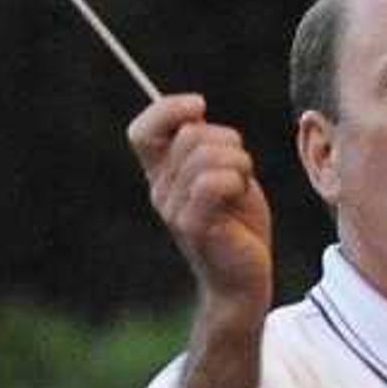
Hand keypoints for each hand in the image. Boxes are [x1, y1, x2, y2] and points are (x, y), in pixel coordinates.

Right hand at [131, 94, 273, 320]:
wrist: (243, 280)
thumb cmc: (238, 226)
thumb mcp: (223, 174)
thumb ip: (207, 146)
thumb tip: (193, 111)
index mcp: (162, 175)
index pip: (142, 131)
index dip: (168, 109)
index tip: (198, 108)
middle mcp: (160, 191)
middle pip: (190, 134)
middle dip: (228, 140)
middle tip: (239, 168)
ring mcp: (173, 209)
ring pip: (206, 154)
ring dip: (238, 162)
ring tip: (242, 185)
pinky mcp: (193, 225)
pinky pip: (213, 182)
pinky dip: (236, 181)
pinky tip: (240, 197)